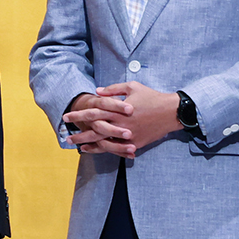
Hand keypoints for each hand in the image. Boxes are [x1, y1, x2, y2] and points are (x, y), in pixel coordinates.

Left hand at [64, 83, 179, 156]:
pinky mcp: (135, 143)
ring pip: (104, 143)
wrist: (172, 112)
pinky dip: (105, 150)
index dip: (78, 115)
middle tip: (66, 136)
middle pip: (94, 131)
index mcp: (117, 111)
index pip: (93, 113)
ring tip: (77, 146)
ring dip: (89, 144)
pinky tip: (96, 150)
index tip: (66, 117)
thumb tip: (97, 92)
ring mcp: (127, 136)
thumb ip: (113, 90)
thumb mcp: (133, 87)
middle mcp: (120, 125)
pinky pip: (117, 149)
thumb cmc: (152, 97)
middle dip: (79, 133)